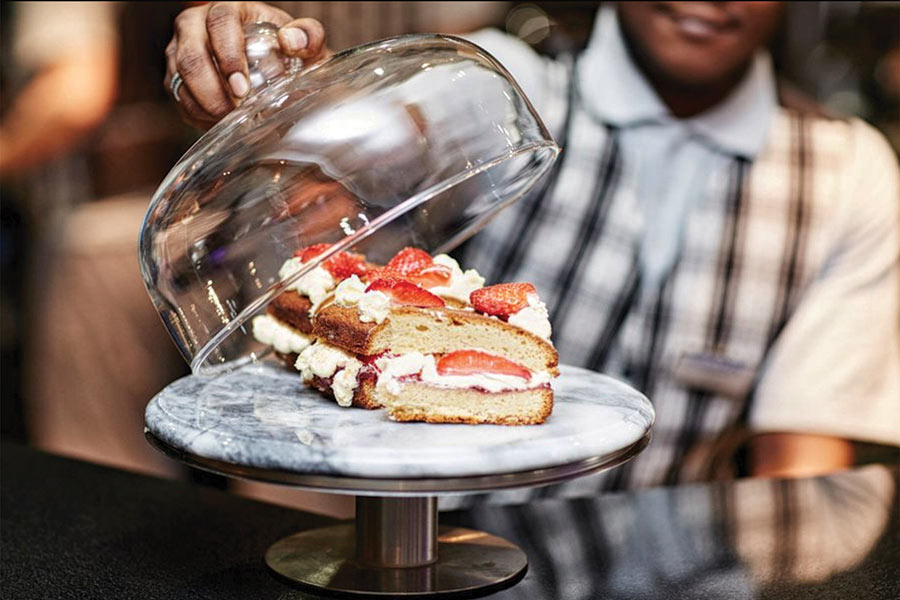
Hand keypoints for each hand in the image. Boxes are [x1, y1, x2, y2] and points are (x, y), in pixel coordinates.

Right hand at [165, 2, 327, 129]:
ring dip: (206, 106)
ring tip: (231, 120)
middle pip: (191, 56)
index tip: (242, 86)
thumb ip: (308, 36)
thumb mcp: (303, 41)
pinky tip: (222, 123)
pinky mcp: (176, 79)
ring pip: (180, 82)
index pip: (219, 22)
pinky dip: (200, 116)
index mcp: (226, 11)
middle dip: (212, 89)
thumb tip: (290, 41)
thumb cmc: (284, 51)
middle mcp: (196, 27)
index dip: (228, 55)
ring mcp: (180, 53)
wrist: (273, 69)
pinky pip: (180, 100)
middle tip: (235, 110)